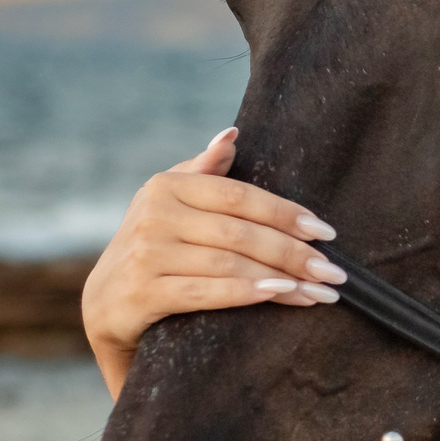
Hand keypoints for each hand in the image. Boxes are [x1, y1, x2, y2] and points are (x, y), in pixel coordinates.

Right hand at [81, 128, 344, 395]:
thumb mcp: (171, 204)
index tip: (327, 232)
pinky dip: (246, 294)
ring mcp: (144, 254)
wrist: (104, 306)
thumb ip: (202, 171)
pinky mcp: (140, 293)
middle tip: (334, 272)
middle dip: (294, 253)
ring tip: (319, 291)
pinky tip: (280, 295)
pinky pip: (205, 293)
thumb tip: (232, 134)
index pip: (239, 196)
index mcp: (166, 186)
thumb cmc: (153, 250)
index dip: (286, 213)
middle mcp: (153, 215)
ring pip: (229, 263)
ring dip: (282, 279)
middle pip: (240, 232)